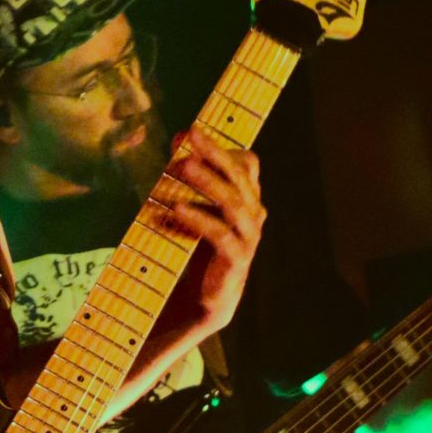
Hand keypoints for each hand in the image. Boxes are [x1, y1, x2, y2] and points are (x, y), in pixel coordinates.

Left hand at [150, 126, 266, 334]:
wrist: (204, 299)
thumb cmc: (198, 247)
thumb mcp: (194, 207)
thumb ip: (190, 178)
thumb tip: (177, 139)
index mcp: (248, 198)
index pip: (246, 163)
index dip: (219, 146)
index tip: (188, 133)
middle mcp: (254, 214)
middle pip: (239, 176)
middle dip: (213, 153)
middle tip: (189, 137)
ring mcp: (249, 237)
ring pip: (233, 202)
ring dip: (207, 181)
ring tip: (182, 167)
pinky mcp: (237, 260)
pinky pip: (221, 234)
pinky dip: (199, 219)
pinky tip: (177, 208)